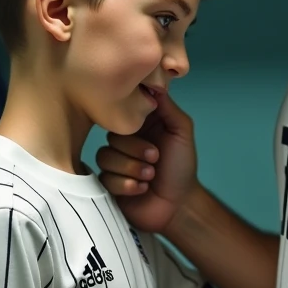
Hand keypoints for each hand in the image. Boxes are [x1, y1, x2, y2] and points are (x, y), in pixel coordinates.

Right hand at [96, 93, 198, 234]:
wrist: (179, 204)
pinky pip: (105, 178)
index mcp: (138, 126)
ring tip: (151, 176)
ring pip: (105, 157)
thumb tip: (151, 82)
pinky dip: (127, 185)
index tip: (146, 128)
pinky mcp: (108, 184)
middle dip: (135, 149)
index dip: (130, 120)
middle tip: (155, 158)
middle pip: (111, 136)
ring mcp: (114, 163)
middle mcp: (123, 142)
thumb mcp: (181, 131)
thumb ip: (167, 106)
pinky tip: (143, 189)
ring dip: (132, 168)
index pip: (120, 112)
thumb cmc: (182, 167)